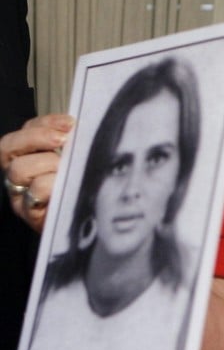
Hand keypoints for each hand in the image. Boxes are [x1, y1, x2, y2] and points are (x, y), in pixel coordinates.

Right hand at [0, 114, 74, 231]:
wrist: (89, 227)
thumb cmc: (81, 191)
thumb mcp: (77, 164)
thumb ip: (73, 146)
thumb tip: (80, 128)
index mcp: (28, 157)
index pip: (25, 130)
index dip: (45, 123)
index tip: (70, 123)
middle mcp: (18, 175)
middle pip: (8, 147)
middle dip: (38, 137)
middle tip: (64, 140)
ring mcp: (20, 195)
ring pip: (20, 169)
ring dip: (47, 164)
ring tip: (66, 170)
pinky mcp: (29, 214)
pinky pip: (34, 192)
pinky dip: (50, 186)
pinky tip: (65, 186)